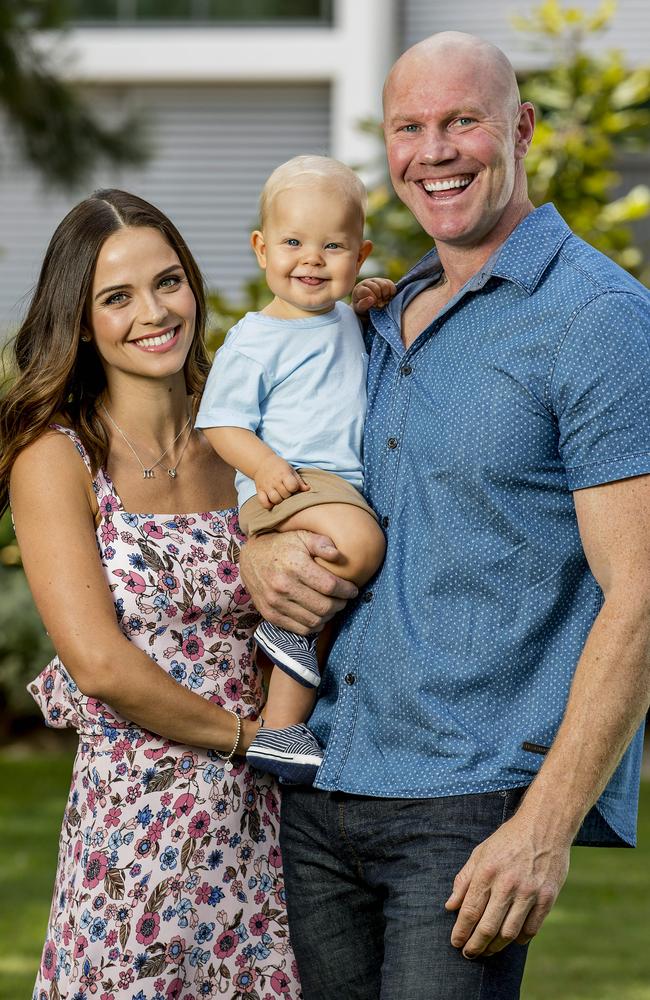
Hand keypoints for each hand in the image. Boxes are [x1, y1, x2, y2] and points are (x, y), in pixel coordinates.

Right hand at [239, 530, 357, 633]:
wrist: (250, 558)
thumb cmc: (281, 546)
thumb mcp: (301, 536)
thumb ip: (321, 543)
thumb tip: (338, 555)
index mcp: (294, 566)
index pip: (329, 585)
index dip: (346, 590)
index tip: (353, 589)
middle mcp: (283, 586)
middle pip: (324, 606)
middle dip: (340, 604)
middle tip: (344, 599)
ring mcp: (275, 603)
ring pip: (314, 621)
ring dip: (329, 616)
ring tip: (332, 606)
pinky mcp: (270, 615)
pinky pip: (300, 629)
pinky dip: (314, 625)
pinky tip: (318, 615)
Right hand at [254, 454, 309, 509]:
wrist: (262, 462)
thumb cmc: (279, 467)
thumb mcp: (291, 470)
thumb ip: (299, 481)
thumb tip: (307, 489)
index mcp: (284, 474)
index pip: (292, 486)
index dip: (295, 488)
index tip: (293, 486)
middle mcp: (274, 481)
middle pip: (285, 495)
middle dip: (288, 495)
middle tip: (286, 491)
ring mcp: (266, 486)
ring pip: (275, 500)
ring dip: (279, 500)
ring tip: (280, 496)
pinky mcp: (259, 491)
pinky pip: (264, 503)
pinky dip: (268, 505)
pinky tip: (272, 501)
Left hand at [352, 277, 396, 314]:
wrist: (369, 307)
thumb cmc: (363, 308)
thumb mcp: (360, 309)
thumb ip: (363, 305)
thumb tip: (371, 299)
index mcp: (359, 289)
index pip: (367, 291)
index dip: (372, 299)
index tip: (374, 305)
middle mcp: (366, 282)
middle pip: (377, 288)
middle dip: (379, 298)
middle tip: (379, 304)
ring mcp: (376, 280)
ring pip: (384, 285)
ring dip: (386, 295)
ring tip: (383, 301)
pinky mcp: (384, 281)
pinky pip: (390, 284)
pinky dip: (391, 292)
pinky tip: (388, 297)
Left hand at [444, 810, 570, 957]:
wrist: (544, 825)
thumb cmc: (508, 839)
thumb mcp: (480, 852)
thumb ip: (464, 879)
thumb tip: (450, 906)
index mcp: (487, 871)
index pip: (469, 911)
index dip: (460, 931)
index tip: (455, 943)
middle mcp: (507, 884)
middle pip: (488, 927)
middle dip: (475, 945)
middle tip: (469, 953)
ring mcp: (529, 892)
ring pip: (509, 933)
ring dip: (496, 947)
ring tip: (488, 951)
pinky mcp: (547, 897)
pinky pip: (531, 929)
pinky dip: (519, 940)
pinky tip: (511, 940)